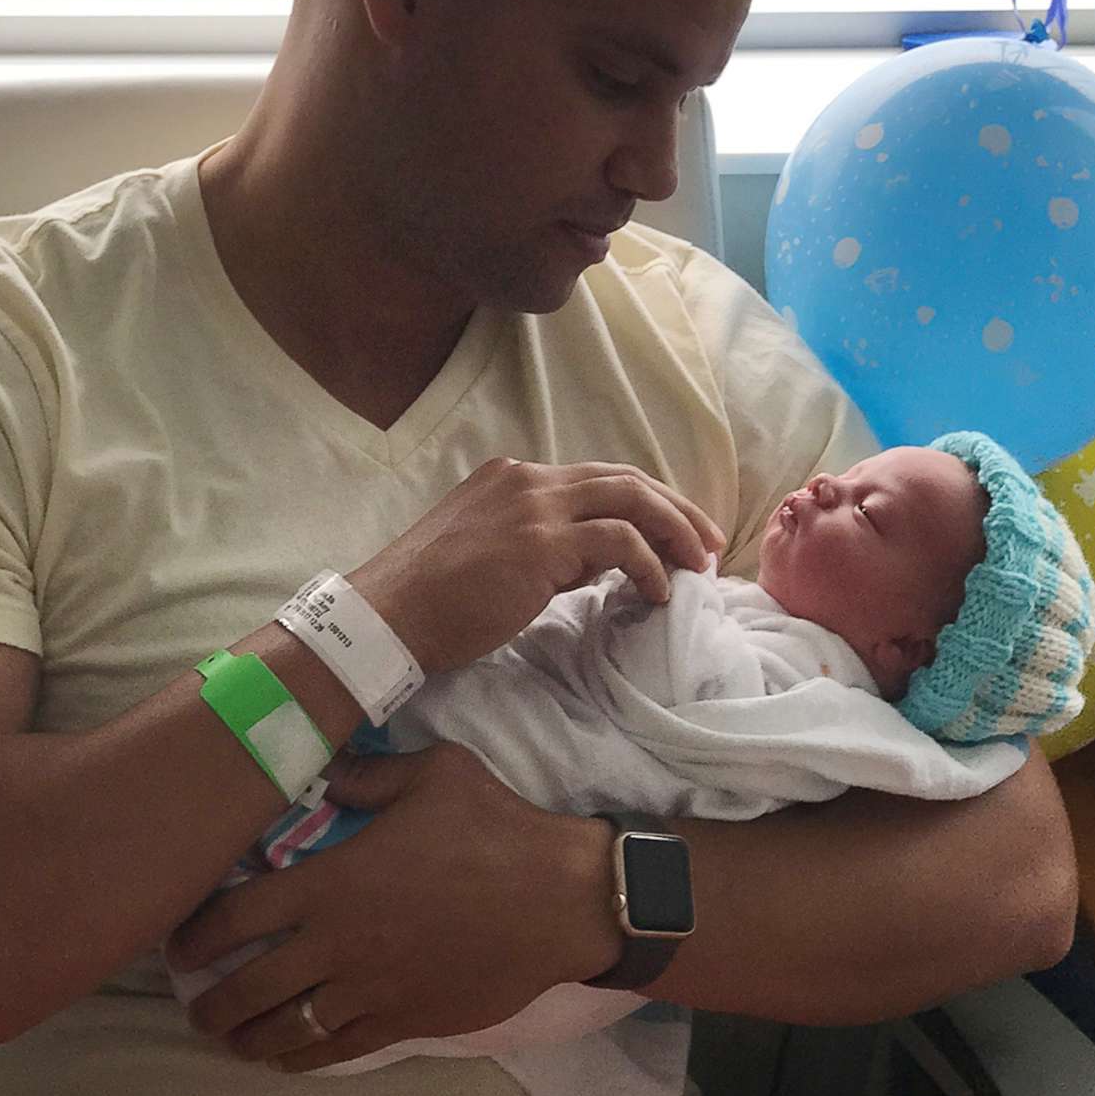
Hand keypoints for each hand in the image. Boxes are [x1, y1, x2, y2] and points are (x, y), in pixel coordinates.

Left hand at [167, 744, 622, 1071]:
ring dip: (250, 1039)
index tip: (179, 947)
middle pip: (251, 987)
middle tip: (195, 1008)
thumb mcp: (432, 774)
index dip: (198, 936)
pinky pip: (338, 1050)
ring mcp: (371, 989)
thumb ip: (366, 774)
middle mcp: (338, 944)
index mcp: (332, 881)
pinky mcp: (405, 1021)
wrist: (560, 900)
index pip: (238, 916)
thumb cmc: (495, 827)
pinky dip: (303, 1059)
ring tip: (230, 1041)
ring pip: (289, 1029)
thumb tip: (324, 765)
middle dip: (213, 1004)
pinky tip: (285, 1059)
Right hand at [349, 458, 726, 674]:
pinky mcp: (541, 542)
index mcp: (512, 479)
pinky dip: (649, 564)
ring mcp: (534, 506)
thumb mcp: (492, 558)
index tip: (674, 534)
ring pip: (630, 498)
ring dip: (674, 531)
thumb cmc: (431, 602)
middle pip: (624, 478)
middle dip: (675, 508)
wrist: (387, 617)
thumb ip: (545, 550)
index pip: (597, 479)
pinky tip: (657, 592)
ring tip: (697, 568)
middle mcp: (527, 480)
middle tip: (707, 544)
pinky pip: (619, 541)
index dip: (645, 503)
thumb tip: (599, 564)